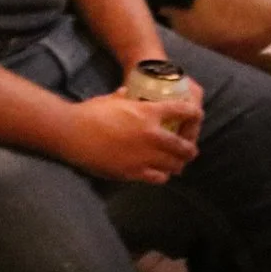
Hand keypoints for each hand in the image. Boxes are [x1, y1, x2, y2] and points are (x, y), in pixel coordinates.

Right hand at [60, 88, 199, 182]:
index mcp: (147, 113)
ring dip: (178, 164)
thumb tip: (127, 94)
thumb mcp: (112, 99)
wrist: (73, 134)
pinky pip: (157, 178)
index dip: (193, 113)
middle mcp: (151, 135)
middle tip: (191, 150)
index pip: (181, 111)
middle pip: (183, 146)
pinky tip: (160, 174)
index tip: (197, 115)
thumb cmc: (91, 112)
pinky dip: (162, 176)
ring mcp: (144, 156)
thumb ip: (125, 98)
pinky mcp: (133, 172)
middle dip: (190, 149)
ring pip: (173, 165)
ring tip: (178, 164)